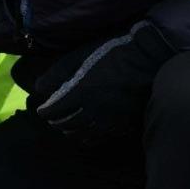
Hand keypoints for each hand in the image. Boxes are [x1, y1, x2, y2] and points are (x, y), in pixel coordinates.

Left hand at [35, 22, 173, 145]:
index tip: (42, 110)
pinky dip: (90, 138)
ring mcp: (110, 119)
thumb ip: (59, 71)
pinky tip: (87, 137)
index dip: (46, 111)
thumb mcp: (83, 54)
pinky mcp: (124, 122)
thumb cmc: (115, 50)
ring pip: (84, 134)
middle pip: (67, 124)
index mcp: (81, 92)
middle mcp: (94, 110)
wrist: (150, 57)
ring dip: (72, 132)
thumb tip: (38, 87)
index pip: (55, 110)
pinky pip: (102, 137)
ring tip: (67, 129)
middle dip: (56, 122)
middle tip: (52, 119)